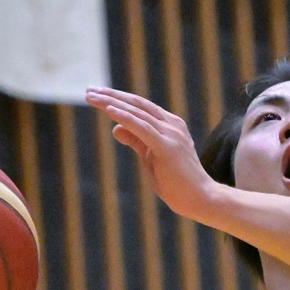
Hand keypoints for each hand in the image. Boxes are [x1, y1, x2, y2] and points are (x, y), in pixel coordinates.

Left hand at [86, 88, 218, 221]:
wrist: (200, 200)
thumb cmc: (177, 183)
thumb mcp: (150, 159)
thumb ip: (136, 141)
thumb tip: (115, 128)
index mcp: (170, 125)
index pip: (140, 106)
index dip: (118, 99)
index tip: (98, 95)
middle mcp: (172, 125)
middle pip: (137, 104)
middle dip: (111, 96)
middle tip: (89, 90)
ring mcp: (171, 134)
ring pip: (136, 112)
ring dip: (112, 103)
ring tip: (92, 97)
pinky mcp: (168, 147)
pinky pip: (142, 127)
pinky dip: (124, 117)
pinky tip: (108, 110)